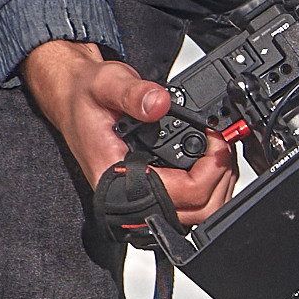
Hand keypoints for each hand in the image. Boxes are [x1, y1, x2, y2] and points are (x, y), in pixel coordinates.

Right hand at [20, 38, 236, 227]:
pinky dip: (208, 186)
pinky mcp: (151, 193)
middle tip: (224, 145)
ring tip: (220, 152)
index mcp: (113, 177)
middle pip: (193, 213)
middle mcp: (126, 197)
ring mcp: (140, 199)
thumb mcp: (107, 83)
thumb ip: (133, 92)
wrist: (74, 98)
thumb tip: (159, 103)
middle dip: (219, 178)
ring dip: (217, 185)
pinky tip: (210, 161)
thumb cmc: (85, 97)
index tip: (216, 140)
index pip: (173, 196)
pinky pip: (188, 205)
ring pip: (195, 214)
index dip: (206, 172)